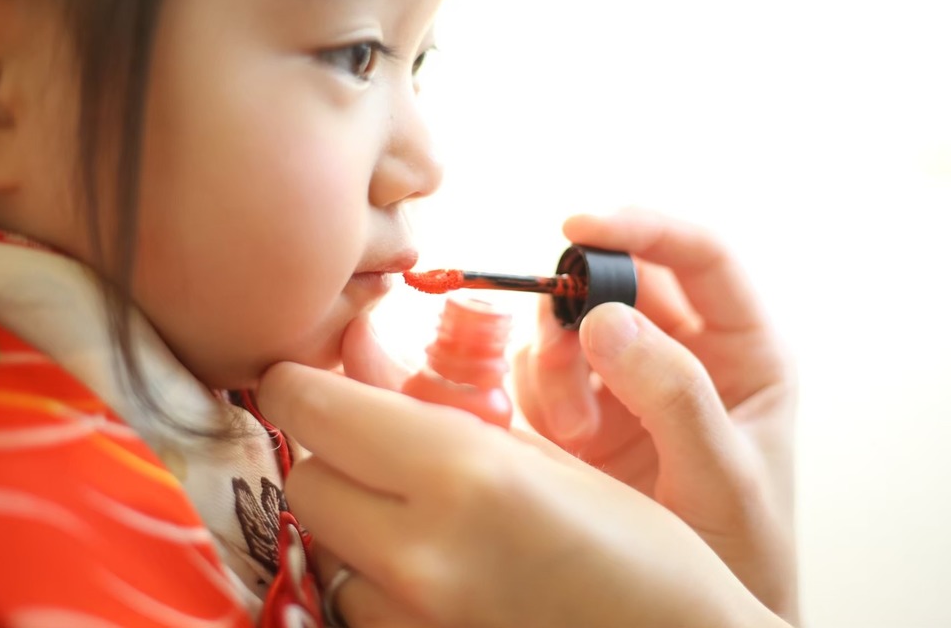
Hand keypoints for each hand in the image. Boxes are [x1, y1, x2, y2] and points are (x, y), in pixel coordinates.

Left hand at [256, 352, 787, 627]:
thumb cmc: (648, 554)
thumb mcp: (557, 460)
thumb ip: (449, 405)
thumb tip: (361, 350)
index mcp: (468, 476)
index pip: (315, 410)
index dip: (302, 384)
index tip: (309, 376)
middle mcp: (424, 556)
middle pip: (307, 481)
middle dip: (332, 454)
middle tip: (383, 446)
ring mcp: (414, 627)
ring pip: (323, 552)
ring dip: (352, 525)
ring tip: (424, 520)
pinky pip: (355, 611)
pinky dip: (376, 585)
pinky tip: (437, 577)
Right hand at [513, 208, 798, 622]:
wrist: (693, 620)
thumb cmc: (742, 549)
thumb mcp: (724, 475)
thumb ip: (674, 395)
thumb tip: (604, 319)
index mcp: (744, 348)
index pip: (699, 255)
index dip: (643, 227)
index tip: (580, 226)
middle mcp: (685, 350)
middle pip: (622, 279)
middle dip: (580, 304)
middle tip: (561, 352)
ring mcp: (630, 378)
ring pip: (572, 321)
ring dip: (554, 361)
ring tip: (576, 432)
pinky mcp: (584, 409)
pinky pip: (541, 370)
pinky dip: (535, 392)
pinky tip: (563, 443)